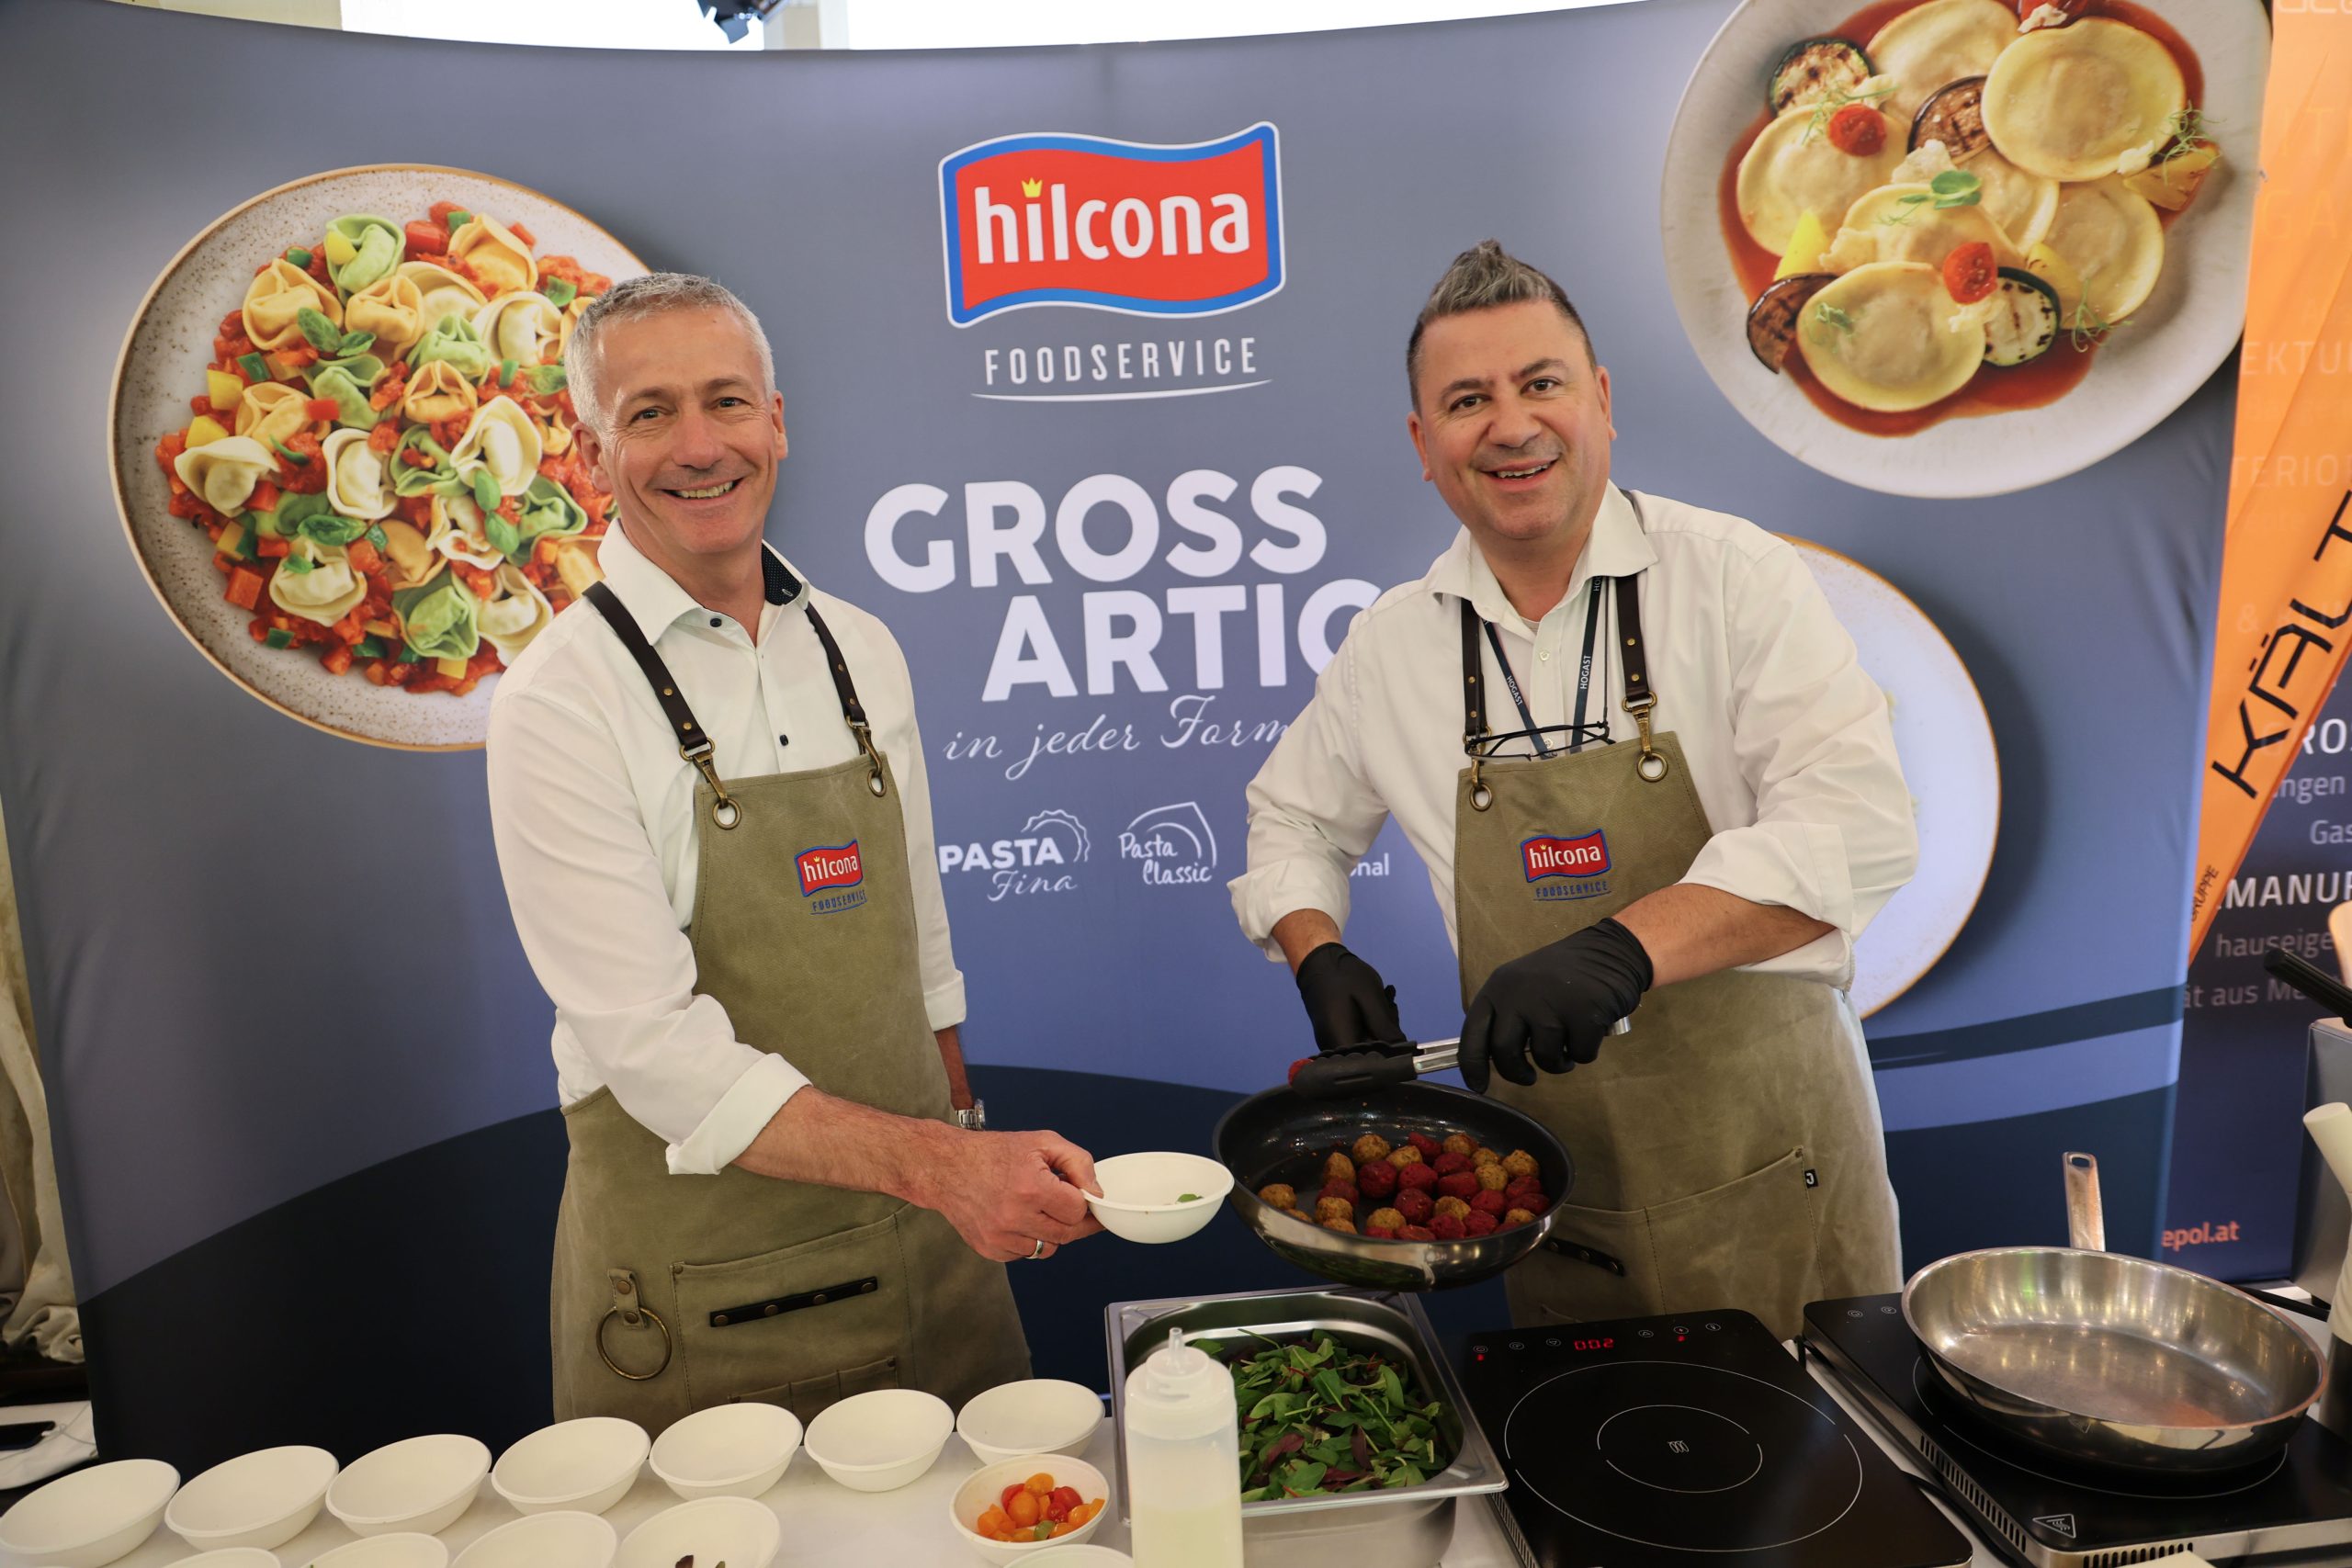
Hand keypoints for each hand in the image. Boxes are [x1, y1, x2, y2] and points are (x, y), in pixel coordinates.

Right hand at [924, 1129, 1103, 1262]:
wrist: (947, 1168)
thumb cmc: (993, 1153)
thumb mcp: (1042, 1142)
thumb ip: (1078, 1163)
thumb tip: (1096, 1193)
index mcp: (1031, 1188)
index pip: (1077, 1211)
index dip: (1081, 1201)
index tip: (1077, 1195)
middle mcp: (1015, 1217)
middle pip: (1067, 1234)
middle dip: (1072, 1220)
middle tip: (1069, 1206)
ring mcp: (1000, 1237)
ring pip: (1047, 1248)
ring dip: (1050, 1232)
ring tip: (1038, 1209)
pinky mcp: (990, 1249)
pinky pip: (1024, 1254)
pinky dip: (1028, 1240)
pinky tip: (1018, 1219)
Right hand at [1293, 941, 1405, 1055]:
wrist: (1318, 962)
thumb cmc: (1343, 976)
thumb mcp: (1370, 998)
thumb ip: (1385, 1026)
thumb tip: (1402, 1048)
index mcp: (1342, 1042)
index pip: (1374, 1060)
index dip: (1391, 1049)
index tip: (1396, 1026)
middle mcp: (1335, 1048)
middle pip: (1371, 1052)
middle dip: (1387, 1031)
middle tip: (1390, 1004)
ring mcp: (1334, 1041)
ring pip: (1367, 1042)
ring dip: (1380, 1023)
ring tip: (1384, 998)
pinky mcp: (1336, 1033)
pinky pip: (1359, 1034)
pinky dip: (1370, 1021)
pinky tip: (1376, 1002)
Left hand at [1461, 918, 1651, 1092]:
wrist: (1610, 951)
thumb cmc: (1563, 975)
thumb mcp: (1522, 986)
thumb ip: (1507, 1017)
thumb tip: (1492, 1060)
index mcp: (1499, 988)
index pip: (1473, 1034)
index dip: (1472, 1065)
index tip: (1479, 1086)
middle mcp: (1519, 995)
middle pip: (1503, 1053)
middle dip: (1516, 1073)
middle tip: (1529, 1076)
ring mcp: (1552, 1005)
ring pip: (1545, 1058)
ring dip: (1557, 1063)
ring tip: (1566, 1047)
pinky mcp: (1584, 1014)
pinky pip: (1579, 1055)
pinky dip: (1585, 1052)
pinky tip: (1589, 1033)